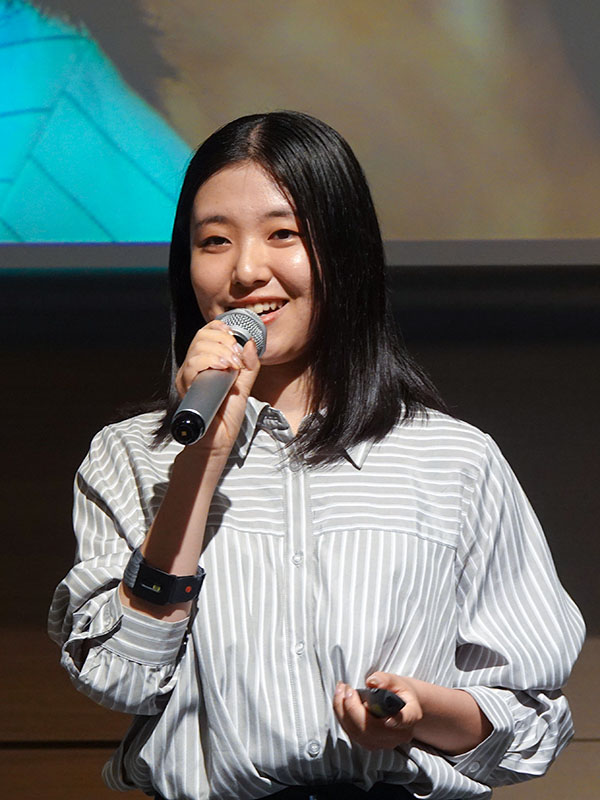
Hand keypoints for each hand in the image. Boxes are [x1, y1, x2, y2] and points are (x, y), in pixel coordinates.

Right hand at [175, 320, 260, 457]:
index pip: (206, 333)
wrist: (219, 439)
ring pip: (197, 349)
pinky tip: (223, 368)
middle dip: (224, 341)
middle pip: (201, 337)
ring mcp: (188, 377)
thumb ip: (249, 366)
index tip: (236, 338)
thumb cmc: (226, 416)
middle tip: (237, 357)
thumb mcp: (244, 386)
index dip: (220, 329)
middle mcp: (193, 368)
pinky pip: (192, 366)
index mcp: (205, 363)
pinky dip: (210, 361)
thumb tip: (251, 344)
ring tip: (233, 365)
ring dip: (220, 351)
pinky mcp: (186, 387)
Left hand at [333, 672, 422, 750]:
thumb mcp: (397, 681)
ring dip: (342, 710)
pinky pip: (351, 733)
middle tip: (345, 688)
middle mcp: (398, 734)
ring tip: (340, 690)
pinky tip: (340, 700)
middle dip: (352, 707)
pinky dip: (341, 715)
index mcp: (411, 715)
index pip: (404, 720)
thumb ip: (386, 680)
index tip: (387, 719)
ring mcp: (383, 743)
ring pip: (358, 733)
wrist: (400, 707)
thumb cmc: (398, 693)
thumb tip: (373, 682)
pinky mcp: (369, 743)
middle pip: (372, 729)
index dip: (396, 721)